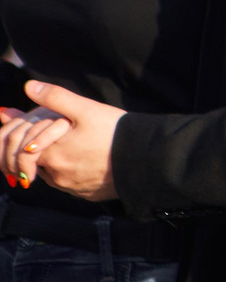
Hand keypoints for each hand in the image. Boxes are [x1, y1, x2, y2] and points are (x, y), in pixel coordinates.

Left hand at [10, 84, 121, 201]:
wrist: (148, 159)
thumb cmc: (116, 133)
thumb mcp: (86, 109)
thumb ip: (55, 97)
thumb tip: (29, 87)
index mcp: (52, 154)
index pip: (21, 148)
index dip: (24, 135)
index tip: (32, 127)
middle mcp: (57, 176)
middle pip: (35, 161)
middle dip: (40, 147)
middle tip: (55, 135)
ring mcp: (72, 187)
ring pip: (52, 173)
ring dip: (54, 160)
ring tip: (73, 144)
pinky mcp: (87, 194)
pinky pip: (70, 183)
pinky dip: (70, 171)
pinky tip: (86, 159)